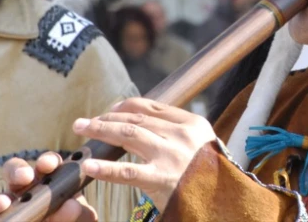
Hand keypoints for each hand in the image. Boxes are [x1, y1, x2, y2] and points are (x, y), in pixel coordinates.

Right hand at [0, 152, 96, 221]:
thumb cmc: (75, 220)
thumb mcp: (83, 217)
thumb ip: (80, 212)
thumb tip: (70, 206)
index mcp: (54, 179)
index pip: (49, 164)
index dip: (48, 161)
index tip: (48, 165)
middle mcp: (31, 188)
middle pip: (19, 172)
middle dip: (19, 171)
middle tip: (25, 177)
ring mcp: (15, 205)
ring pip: (3, 197)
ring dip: (2, 198)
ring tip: (2, 204)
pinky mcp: (4, 219)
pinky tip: (1, 214)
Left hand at [72, 97, 215, 212]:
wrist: (226, 202)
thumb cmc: (210, 176)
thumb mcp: (201, 146)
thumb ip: (178, 134)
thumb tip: (145, 124)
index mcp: (191, 123)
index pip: (152, 108)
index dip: (126, 106)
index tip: (110, 110)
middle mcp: (180, 134)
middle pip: (136, 119)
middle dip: (106, 118)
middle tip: (84, 123)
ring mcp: (170, 155)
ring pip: (128, 134)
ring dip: (101, 130)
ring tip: (81, 129)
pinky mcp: (162, 179)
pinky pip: (128, 171)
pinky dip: (106, 168)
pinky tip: (90, 166)